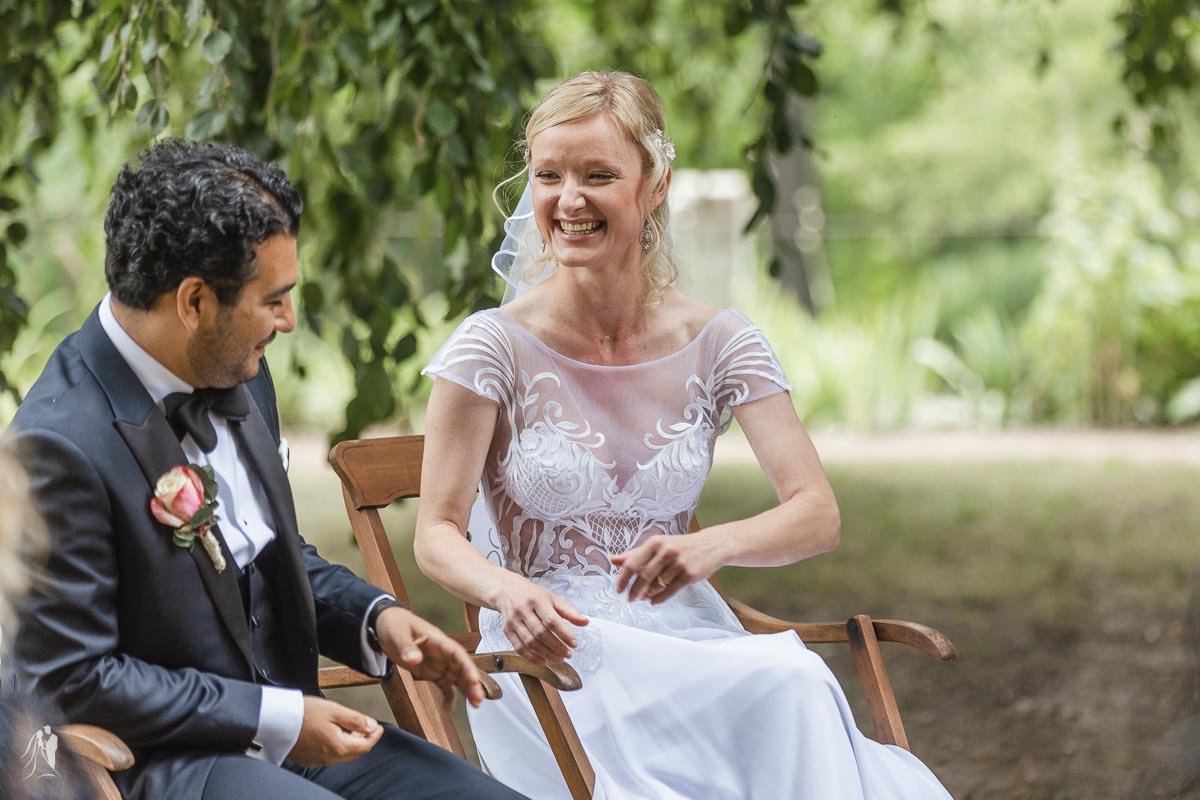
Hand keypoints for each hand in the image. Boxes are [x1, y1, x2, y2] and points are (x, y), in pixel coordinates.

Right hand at [288, 696, 382, 766]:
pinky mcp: (307, 758)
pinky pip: (328, 756)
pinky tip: (334, 735)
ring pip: (342, 755)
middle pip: (355, 753)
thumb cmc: (303, 713)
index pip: (365, 746)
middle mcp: (329, 758)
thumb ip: (356, 719)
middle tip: (368, 727)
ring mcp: (317, 760)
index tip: (379, 727)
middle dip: (364, 740)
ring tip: (353, 729)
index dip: (375, 736)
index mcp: (338, 747)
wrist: (277, 720)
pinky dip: (337, 746)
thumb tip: (371, 726)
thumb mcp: (335, 710)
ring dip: (351, 744)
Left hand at [373, 606, 486, 709]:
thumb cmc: (394, 624)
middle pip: (461, 668)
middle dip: (471, 683)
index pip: (457, 653)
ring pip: (457, 678)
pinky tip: (448, 708)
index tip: (473, 679)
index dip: (467, 666)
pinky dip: (447, 696)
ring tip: (475, 705)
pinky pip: (443, 685)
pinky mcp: (431, 672)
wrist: (384, 626)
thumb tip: (415, 659)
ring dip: (466, 690)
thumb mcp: (398, 633)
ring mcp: (438, 663)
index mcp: (437, 640)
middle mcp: (442, 653)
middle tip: (478, 699)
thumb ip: (406, 646)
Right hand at [494, 574, 588, 665]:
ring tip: (559, 659)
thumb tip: (585, 622)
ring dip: (546, 654)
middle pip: (540, 633)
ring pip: (530, 642)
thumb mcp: (553, 598)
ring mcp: (514, 621)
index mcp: (537, 600)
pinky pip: (519, 647)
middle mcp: (523, 610)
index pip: (551, 620)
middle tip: (568, 654)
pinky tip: (543, 661)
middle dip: (556, 646)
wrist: (507, 591)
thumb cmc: (533, 595)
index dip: (564, 633)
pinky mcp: (507, 631)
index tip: (574, 643)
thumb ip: (569, 611)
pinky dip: (531, 657)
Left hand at [611, 532, 726, 603]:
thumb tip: (613, 560)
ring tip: (643, 597)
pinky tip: (653, 601)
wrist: (711, 545)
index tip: (618, 589)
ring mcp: (679, 563)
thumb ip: (635, 553)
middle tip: (629, 598)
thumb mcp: (658, 545)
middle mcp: (667, 551)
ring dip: (648, 594)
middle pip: (644, 577)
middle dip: (634, 590)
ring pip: (657, 585)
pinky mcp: (690, 575)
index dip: (623, 578)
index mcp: (656, 542)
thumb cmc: (680, 546)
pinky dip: (659, 598)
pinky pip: (670, 591)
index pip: (633, 563)